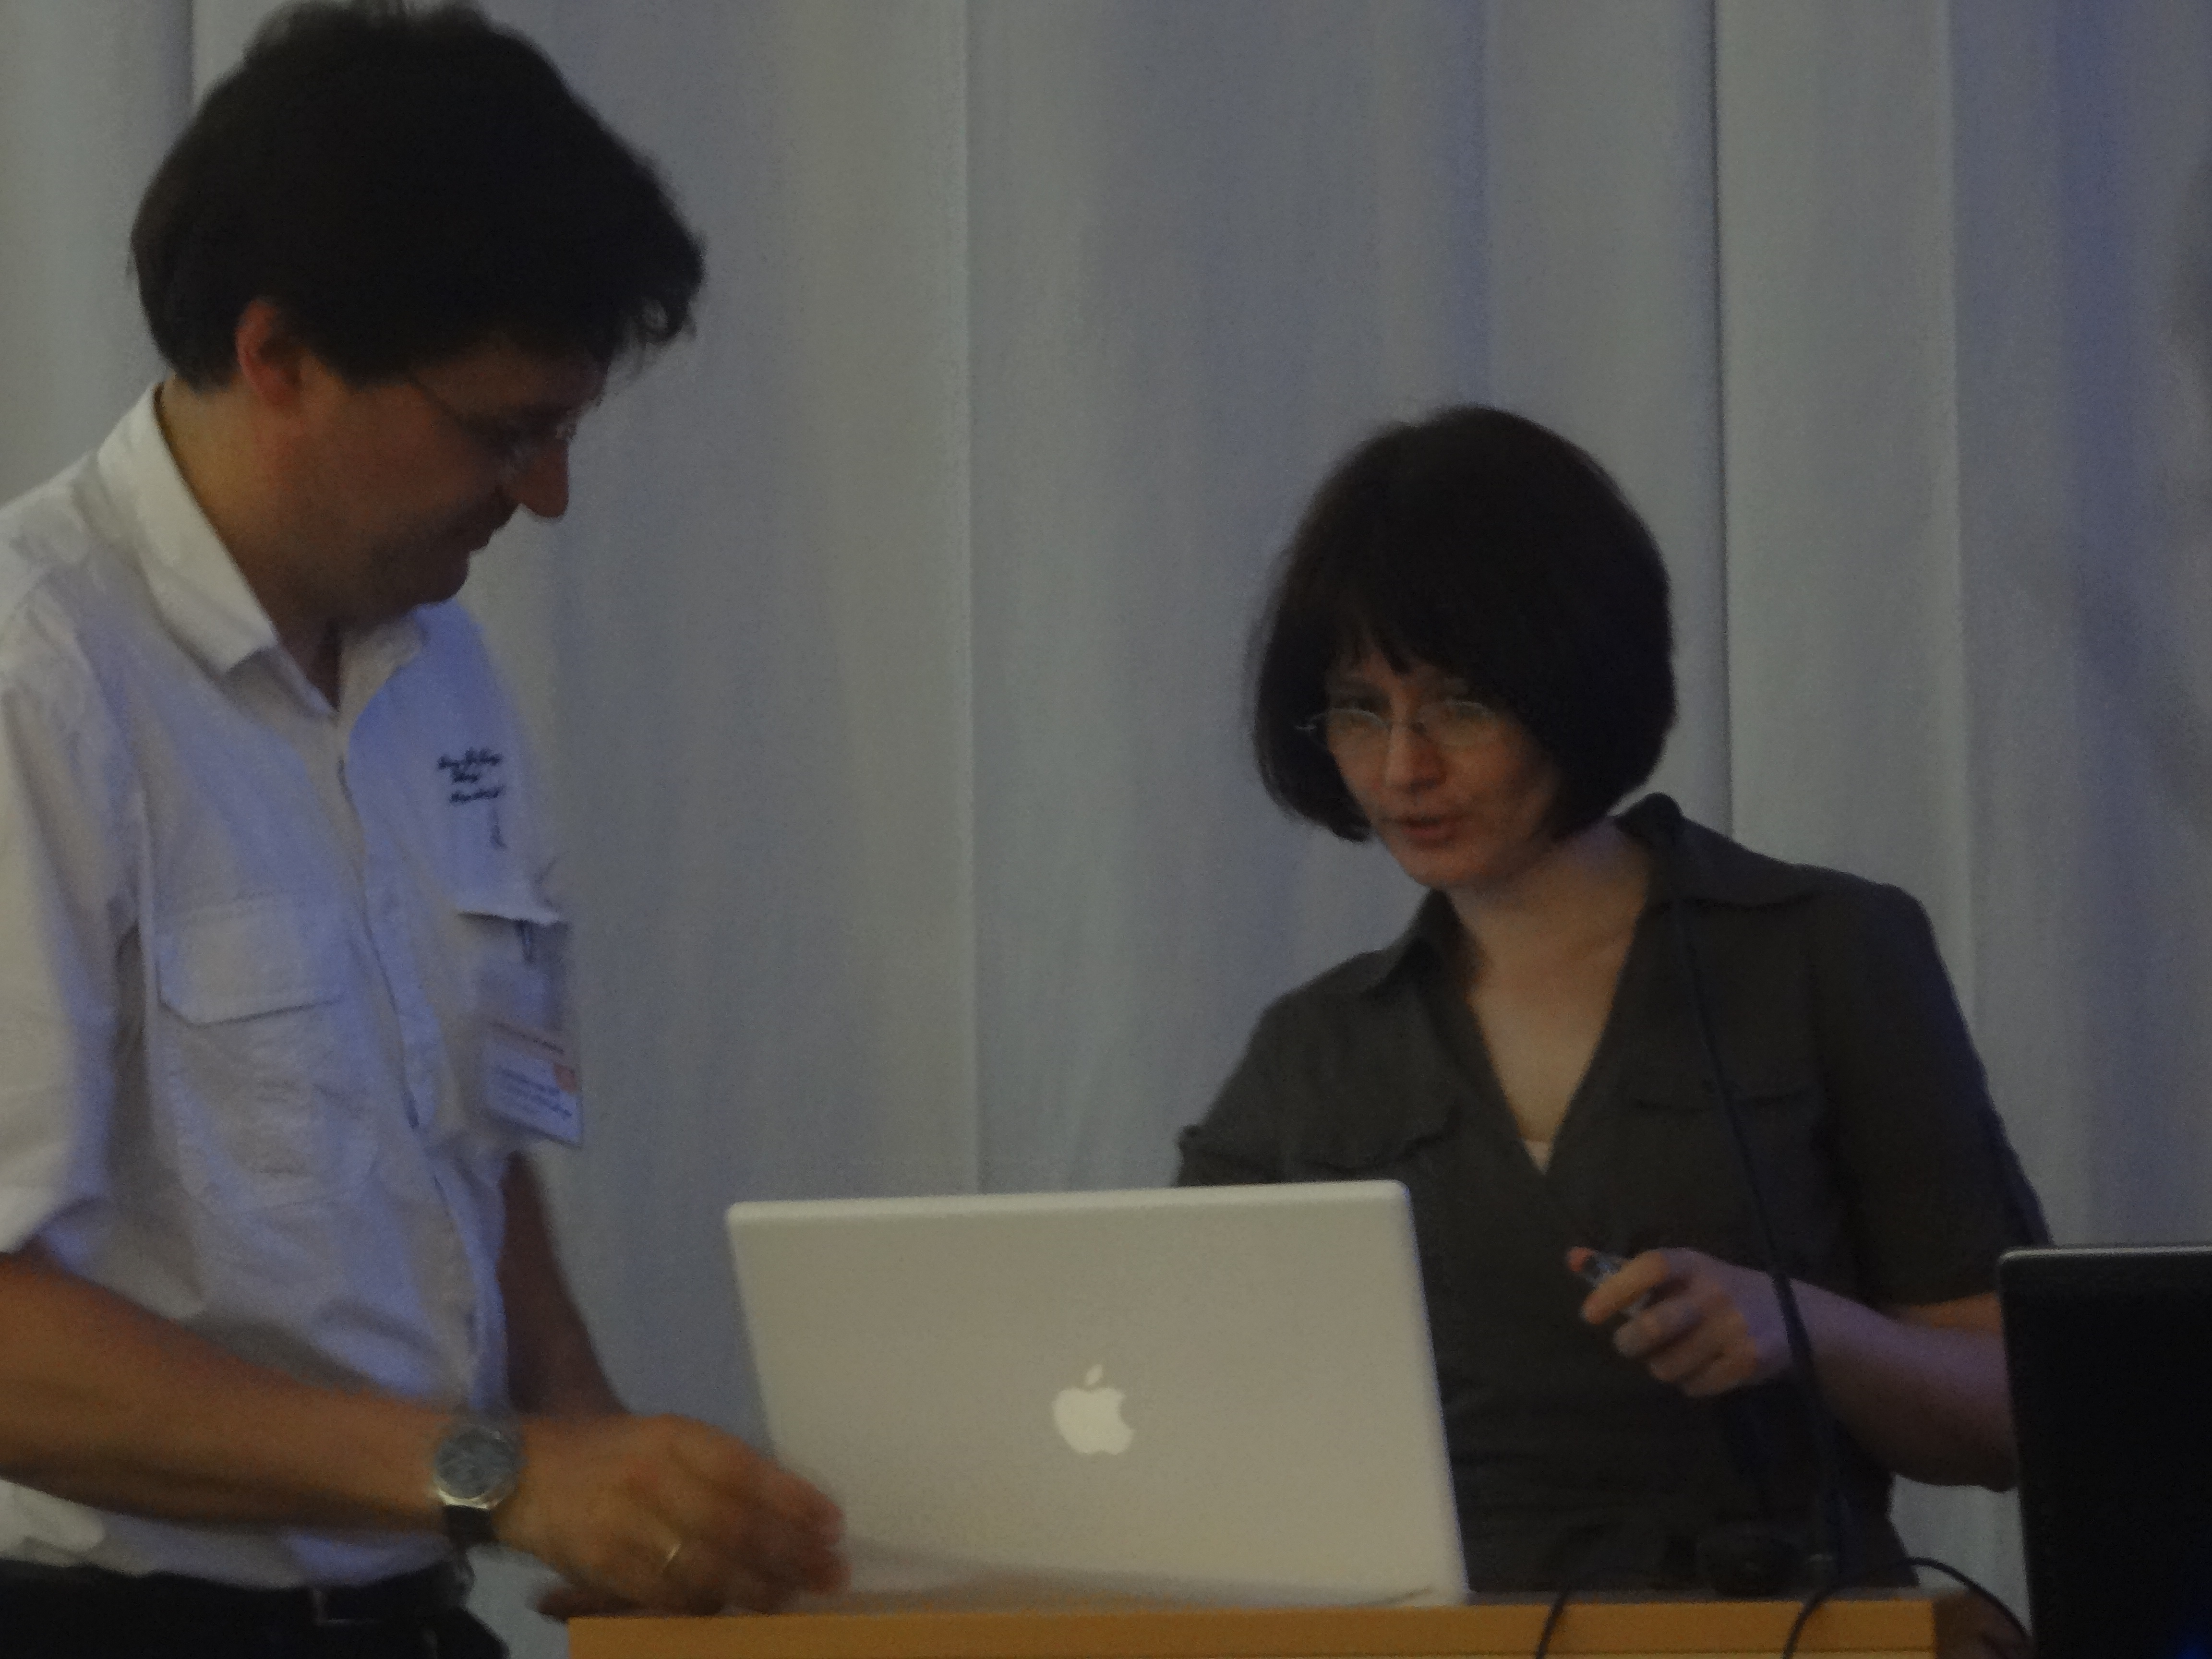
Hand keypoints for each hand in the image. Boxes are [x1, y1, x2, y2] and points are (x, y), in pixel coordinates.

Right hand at [496, 1413, 845, 1614]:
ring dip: (756, 1587)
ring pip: (706, 1566)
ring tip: (791, 1596)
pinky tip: (731, 1609)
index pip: (748, 1470)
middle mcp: (654, 1476)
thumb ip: (714, 1468)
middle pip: (735, 1524)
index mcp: (674, 1436)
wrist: (518, 1472)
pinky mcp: (604, 1564)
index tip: (833, 1523)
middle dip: (789, 1553)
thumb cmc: (607, 1454)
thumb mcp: (663, 1439)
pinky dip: (703, 1605)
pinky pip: (665, 1594)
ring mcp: (627, 1523)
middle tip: (829, 1571)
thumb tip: (783, 1507)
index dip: (795, 1500)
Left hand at [1568, 1246, 1793, 1397]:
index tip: (1589, 1314)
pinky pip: (1694, 1386)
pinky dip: (1690, 1383)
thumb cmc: (1716, 1291)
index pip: (1648, 1267)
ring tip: (1678, 1353)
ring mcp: (1734, 1328)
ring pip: (1668, 1365)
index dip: (1615, 1289)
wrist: (1795, 1315)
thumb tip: (1571, 1258)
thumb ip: (1626, 1269)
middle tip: (1630, 1344)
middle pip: (1652, 1328)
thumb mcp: (1680, 1273)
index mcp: (1692, 1263)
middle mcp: (1714, 1291)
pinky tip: (1705, 1366)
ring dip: (1663, 1366)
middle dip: (1630, 1343)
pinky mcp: (1748, 1362)